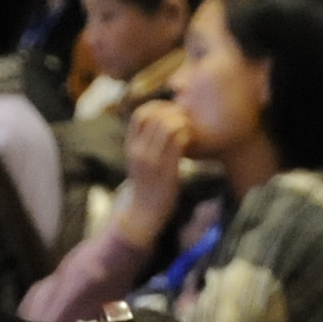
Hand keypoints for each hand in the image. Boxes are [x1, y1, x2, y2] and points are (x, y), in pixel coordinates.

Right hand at [119, 97, 194, 246]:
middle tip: (185, 117)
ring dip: (181, 123)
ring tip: (189, 128)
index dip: (156, 107)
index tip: (168, 111)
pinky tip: (191, 140)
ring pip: (168, 128)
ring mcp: (153, 162)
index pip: (140, 115)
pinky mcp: (168, 172)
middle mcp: (139, 152)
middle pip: (156, 117)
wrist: (143, 214)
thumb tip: (155, 125)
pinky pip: (179, 144)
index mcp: (131, 146)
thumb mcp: (137, 161)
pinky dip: (187, 136)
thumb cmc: (145, 185)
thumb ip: (143, 143)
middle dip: (173, 112)